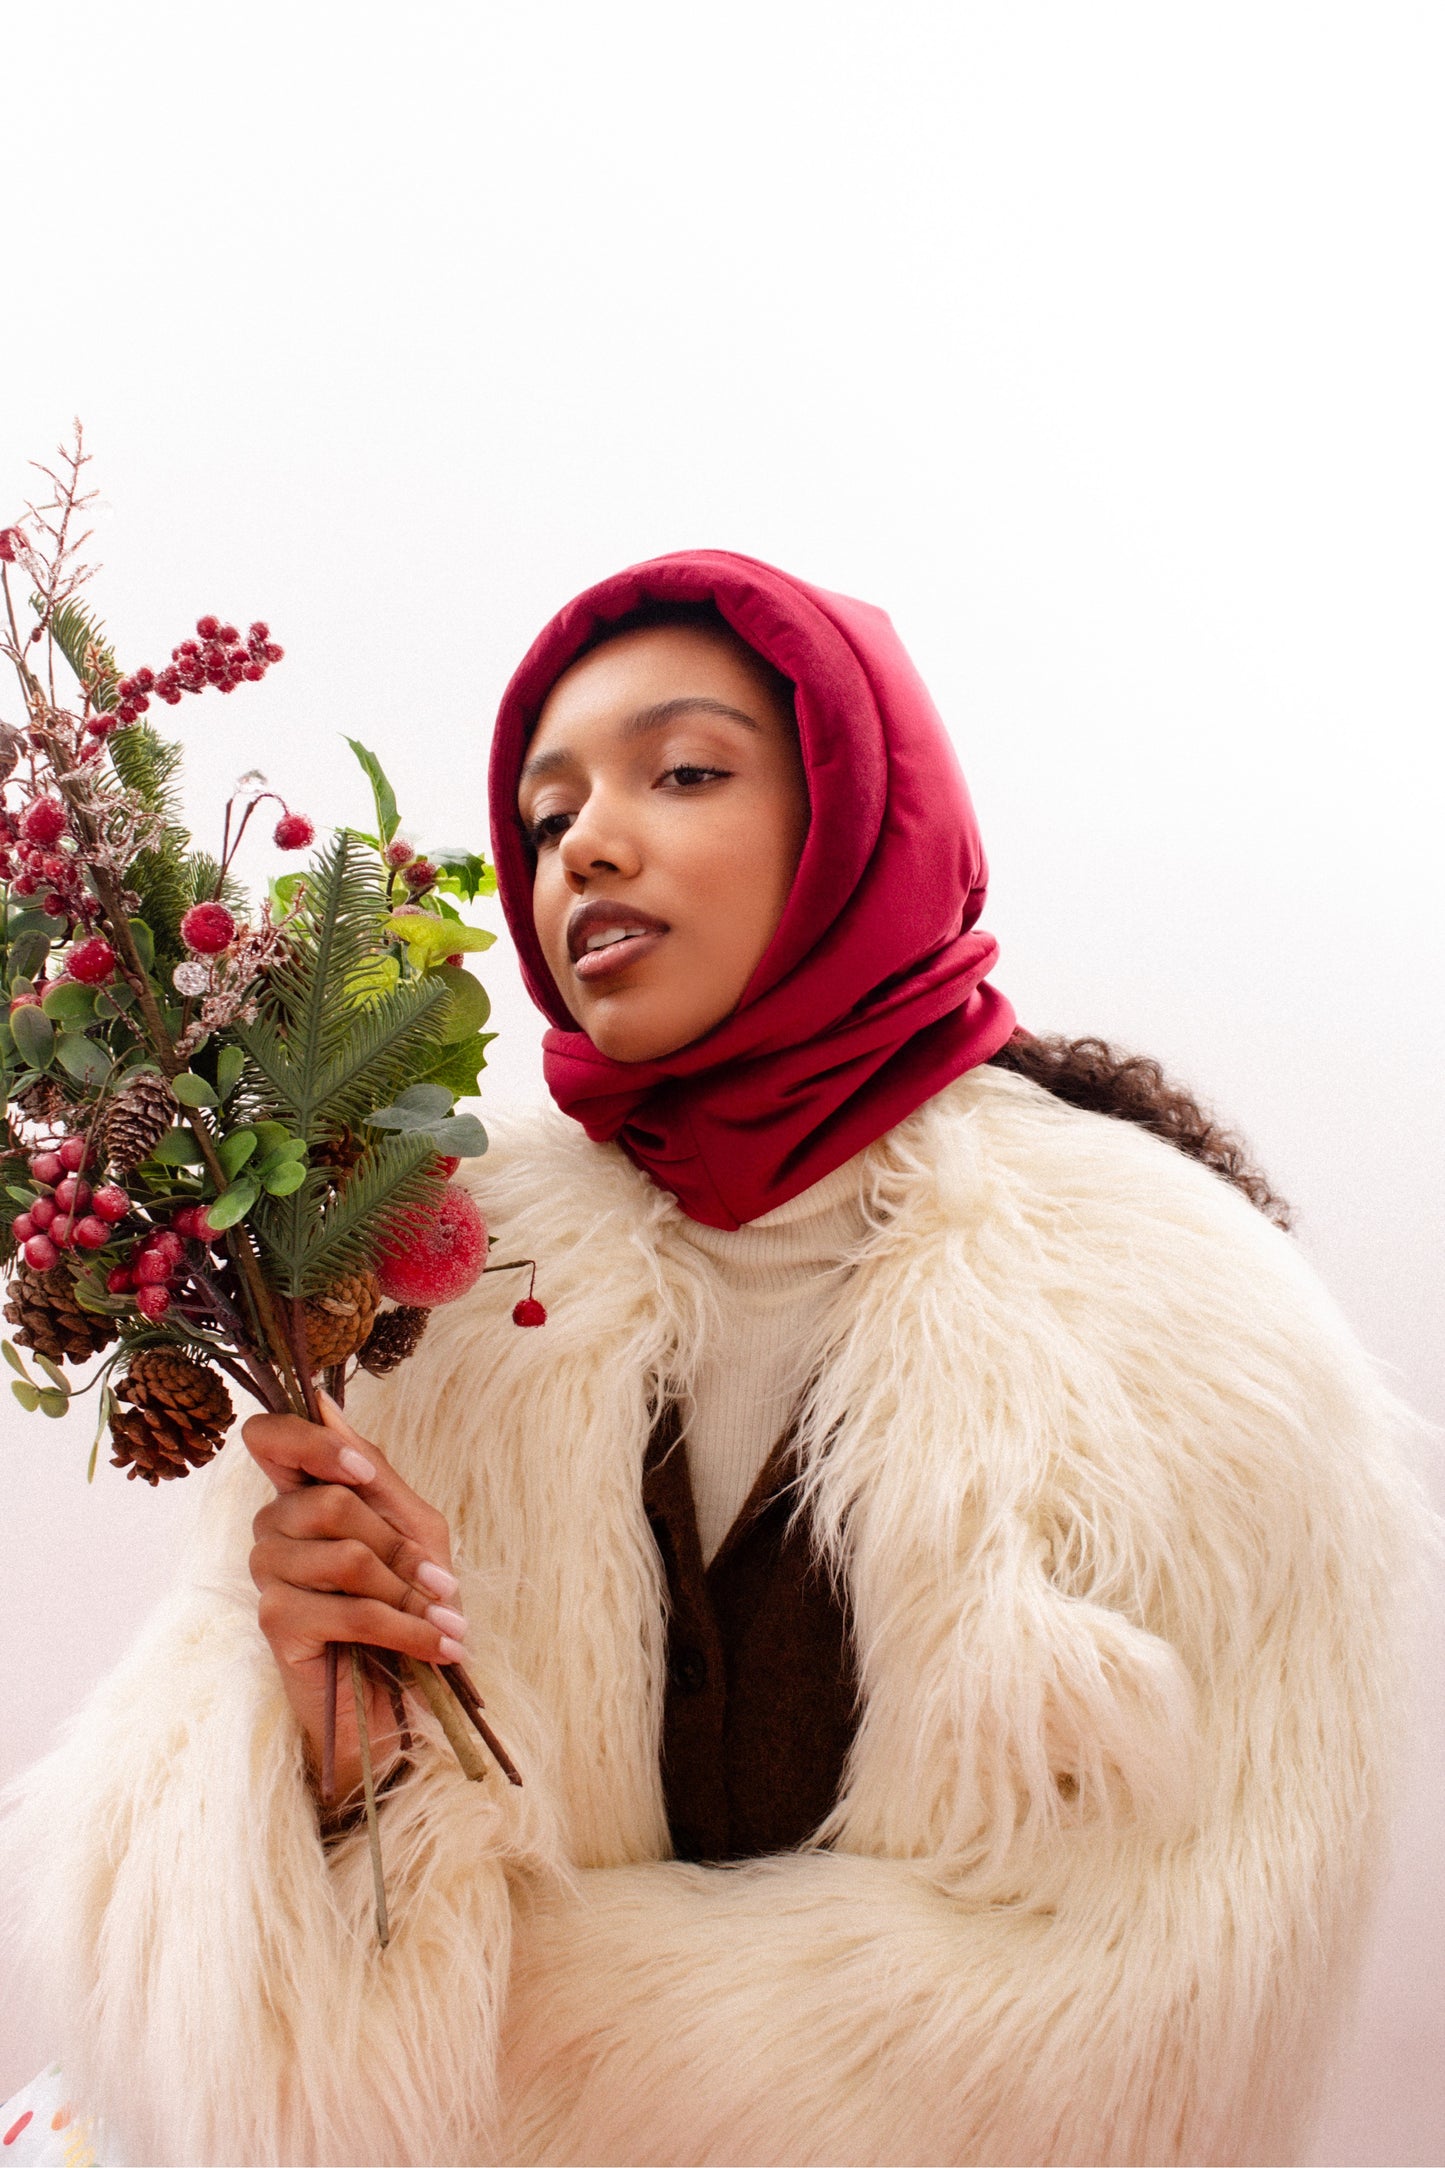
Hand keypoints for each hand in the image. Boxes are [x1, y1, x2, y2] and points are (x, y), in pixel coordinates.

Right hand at [245, 1392, 467, 1805]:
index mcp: (302, 1495)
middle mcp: (273, 1529)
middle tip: (441, 1583)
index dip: (312, 1443)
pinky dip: (406, 1628)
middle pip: (330, 1501)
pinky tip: (438, 1645)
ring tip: (444, 1620)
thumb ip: (376, 1474)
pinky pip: (350, 1609)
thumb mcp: (414, 1532)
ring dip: (409, 1593)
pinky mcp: (276, 1624)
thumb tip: (326, 1404)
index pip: (269, 1437)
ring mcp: (268, 1576)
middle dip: (399, 1545)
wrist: (402, 1701)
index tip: (362, 1472)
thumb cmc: (407, 1607)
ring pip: (346, 1556)